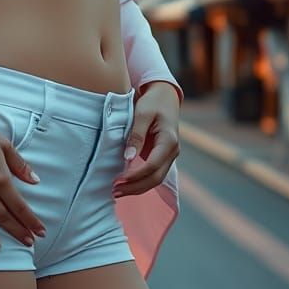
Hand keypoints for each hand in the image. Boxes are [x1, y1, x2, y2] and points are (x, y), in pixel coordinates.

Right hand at [0, 110, 46, 251]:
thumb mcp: (4, 144)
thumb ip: (19, 165)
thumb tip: (35, 180)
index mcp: (2, 176)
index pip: (20, 205)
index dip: (32, 220)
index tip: (41, 231)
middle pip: (9, 215)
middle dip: (23, 230)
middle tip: (33, 241)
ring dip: (9, 233)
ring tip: (21, 243)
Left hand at [113, 82, 180, 198]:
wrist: (165, 97)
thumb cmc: (153, 103)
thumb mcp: (142, 114)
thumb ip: (136, 135)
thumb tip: (128, 158)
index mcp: (169, 141)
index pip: (152, 165)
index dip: (135, 175)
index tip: (118, 180)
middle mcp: (172, 152)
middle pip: (156, 178)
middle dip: (135, 187)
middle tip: (115, 191)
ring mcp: (169, 156)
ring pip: (155, 179)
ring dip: (137, 187)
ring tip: (117, 191)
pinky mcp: (162, 157)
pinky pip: (153, 174)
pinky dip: (140, 181)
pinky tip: (126, 184)